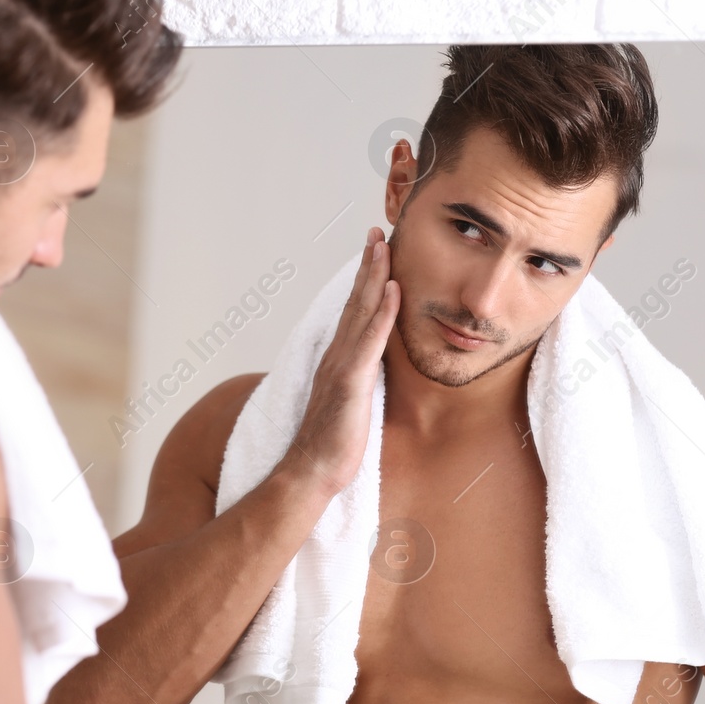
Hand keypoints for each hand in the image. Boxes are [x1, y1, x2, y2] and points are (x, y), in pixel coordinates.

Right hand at [274, 227, 398, 497]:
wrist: (311, 471)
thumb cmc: (331, 444)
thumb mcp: (350, 403)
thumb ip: (357, 380)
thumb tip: (371, 369)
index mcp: (338, 360)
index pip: (354, 312)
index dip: (366, 280)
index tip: (376, 252)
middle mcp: (337, 355)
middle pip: (356, 301)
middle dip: (369, 264)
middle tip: (378, 232)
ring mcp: (342, 366)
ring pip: (361, 311)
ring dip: (374, 275)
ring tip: (384, 245)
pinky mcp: (351, 381)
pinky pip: (370, 340)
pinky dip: (382, 312)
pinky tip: (393, 289)